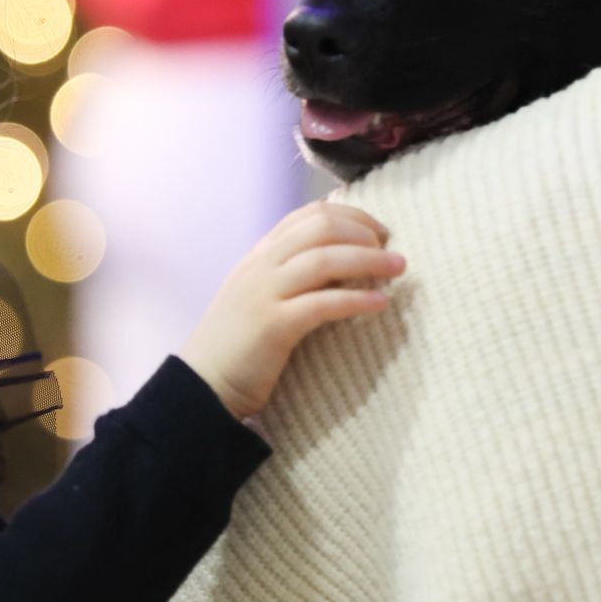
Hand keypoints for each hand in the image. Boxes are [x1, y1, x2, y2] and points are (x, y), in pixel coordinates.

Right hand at [179, 201, 402, 419]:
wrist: (202, 386)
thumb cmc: (237, 346)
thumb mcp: (259, 296)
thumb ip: (289, 275)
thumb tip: (342, 262)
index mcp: (259, 255)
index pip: (309, 215)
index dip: (351, 215)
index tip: (378, 230)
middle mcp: (261, 265)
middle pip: (321, 228)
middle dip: (364, 231)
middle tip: (392, 248)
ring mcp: (264, 293)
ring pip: (325, 259)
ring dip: (370, 259)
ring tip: (398, 268)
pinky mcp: (273, 326)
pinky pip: (323, 303)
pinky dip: (357, 299)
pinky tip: (381, 304)